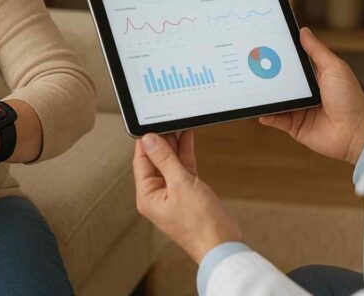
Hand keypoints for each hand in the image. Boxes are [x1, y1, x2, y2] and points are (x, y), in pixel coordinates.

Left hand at [134, 131, 240, 262]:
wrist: (222, 244)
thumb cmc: (200, 223)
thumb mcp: (180, 184)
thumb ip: (165, 159)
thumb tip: (149, 140)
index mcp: (147, 195)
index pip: (141, 161)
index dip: (146, 141)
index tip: (151, 123)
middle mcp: (157, 194)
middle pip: (155, 160)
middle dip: (162, 140)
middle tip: (168, 120)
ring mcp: (173, 194)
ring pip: (170, 162)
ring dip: (175, 145)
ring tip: (178, 124)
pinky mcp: (188, 193)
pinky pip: (183, 169)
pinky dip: (185, 154)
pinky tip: (187, 138)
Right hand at [259, 28, 363, 163]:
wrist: (355, 132)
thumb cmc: (350, 99)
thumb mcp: (334, 68)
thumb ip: (317, 51)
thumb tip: (304, 31)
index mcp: (313, 76)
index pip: (292, 62)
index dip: (279, 54)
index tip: (264, 44)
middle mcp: (304, 92)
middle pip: (280, 81)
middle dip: (266, 74)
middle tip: (250, 64)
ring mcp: (297, 108)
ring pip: (275, 100)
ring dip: (265, 95)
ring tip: (251, 87)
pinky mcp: (294, 125)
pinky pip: (276, 119)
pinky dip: (267, 115)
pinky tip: (262, 111)